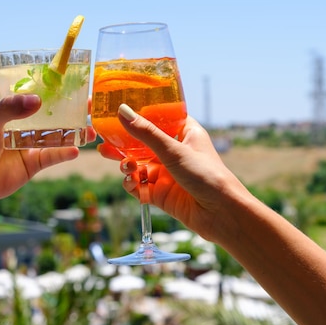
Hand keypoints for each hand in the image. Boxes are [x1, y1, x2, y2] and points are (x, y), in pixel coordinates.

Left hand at [0, 94, 94, 219]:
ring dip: (74, 132)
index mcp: (11, 110)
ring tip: (92, 129)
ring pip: (57, 136)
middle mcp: (23, 126)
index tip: (75, 82)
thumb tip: (37, 100)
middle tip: (92, 105)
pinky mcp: (32, 165)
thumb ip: (10, 109)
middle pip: (52, 115)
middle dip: (72, 110)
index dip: (55, 89)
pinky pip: (53, 157)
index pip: (36, 95)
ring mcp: (29, 145)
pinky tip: (76, 150)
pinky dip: (65, 153)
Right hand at [98, 106, 246, 240]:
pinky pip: (138, 186)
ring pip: (137, 165)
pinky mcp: (160, 194)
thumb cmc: (206, 175)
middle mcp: (173, 151)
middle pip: (141, 143)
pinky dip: (131, 184)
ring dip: (126, 165)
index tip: (117, 110)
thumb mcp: (173, 150)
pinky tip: (131, 182)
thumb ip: (145, 133)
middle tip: (103, 142)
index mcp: (183, 133)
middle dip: (122, 144)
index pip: (158, 117)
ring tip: (125, 167)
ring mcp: (166, 173)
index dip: (139, 113)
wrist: (221, 215)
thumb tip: (122, 111)